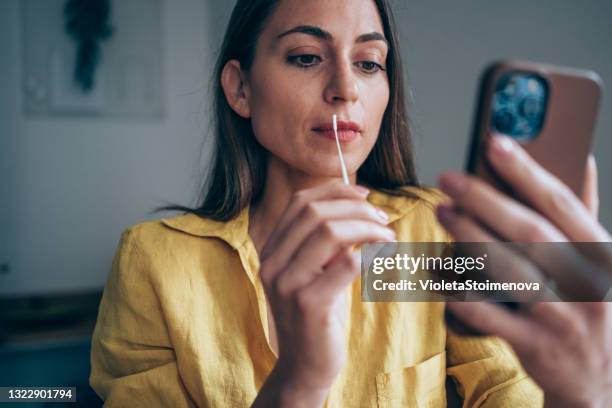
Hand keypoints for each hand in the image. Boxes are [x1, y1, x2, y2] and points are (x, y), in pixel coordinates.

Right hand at [252, 181, 394, 406]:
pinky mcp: (309, 304)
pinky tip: (384, 257)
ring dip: (367, 228)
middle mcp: (273, 263)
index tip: (364, 193)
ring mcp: (288, 284)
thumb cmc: (317, 314)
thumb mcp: (315, 271)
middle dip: (356, 208)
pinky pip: (346, 265)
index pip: (299, 203)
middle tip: (383, 218)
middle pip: (315, 213)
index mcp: (272, 250)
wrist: (305, 364)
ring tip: (388, 236)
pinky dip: (370, 254)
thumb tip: (360, 209)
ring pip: (329, 233)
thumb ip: (326, 242)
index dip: (335, 190)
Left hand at [436, 135, 611, 407]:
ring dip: (469, 237)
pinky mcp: (533, 344)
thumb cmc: (591, 304)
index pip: (560, 202)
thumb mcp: (599, 260)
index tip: (494, 141)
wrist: (602, 377)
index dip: (526, 170)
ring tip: (442, 211)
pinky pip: (488, 314)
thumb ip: (583, 213)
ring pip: (507, 269)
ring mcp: (560, 316)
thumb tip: (582, 158)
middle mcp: (584, 282)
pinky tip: (438, 272)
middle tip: (449, 178)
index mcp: (600, 253)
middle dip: (485, 200)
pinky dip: (461, 292)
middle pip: (529, 232)